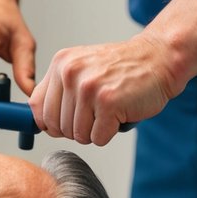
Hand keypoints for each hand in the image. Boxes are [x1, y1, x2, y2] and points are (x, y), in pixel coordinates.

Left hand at [30, 34, 179, 145]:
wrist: (159, 59)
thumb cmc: (123, 69)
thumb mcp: (82, 68)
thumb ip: (59, 90)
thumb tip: (40, 123)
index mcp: (60, 63)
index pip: (37, 107)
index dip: (51, 123)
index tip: (66, 122)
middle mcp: (70, 73)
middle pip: (57, 126)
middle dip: (77, 128)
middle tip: (96, 115)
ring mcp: (88, 87)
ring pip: (77, 135)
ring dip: (95, 131)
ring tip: (109, 111)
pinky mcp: (108, 102)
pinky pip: (97, 138)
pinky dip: (110, 133)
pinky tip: (120, 113)